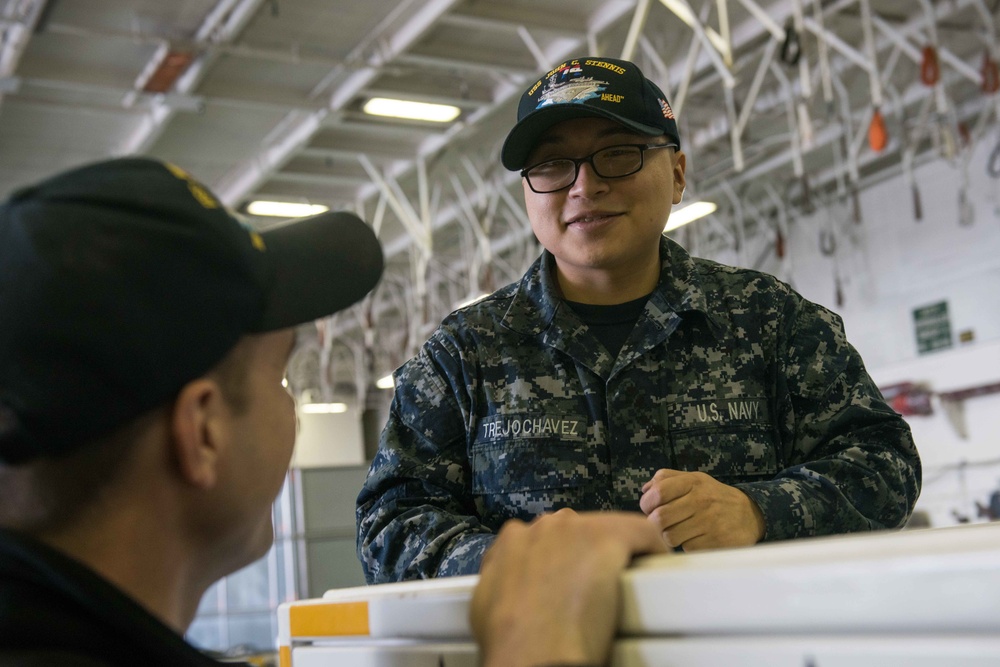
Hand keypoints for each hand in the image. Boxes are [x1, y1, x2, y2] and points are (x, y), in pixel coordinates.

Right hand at [470, 509, 667, 666]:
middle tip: (594, 586)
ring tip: (623, 580)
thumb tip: (512, 591)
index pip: (545, 539)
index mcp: (512, 540)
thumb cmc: (509, 639)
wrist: (531, 652)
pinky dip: (651, 546)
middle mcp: (543, 527)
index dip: (561, 559)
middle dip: (585, 554)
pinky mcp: (607, 538)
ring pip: (605, 529)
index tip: (571, 578)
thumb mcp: (488, 603)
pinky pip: (640, 532)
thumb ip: (502, 581)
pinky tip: (659, 561)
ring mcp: (574, 530)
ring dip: (613, 551)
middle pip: (575, 531)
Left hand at [639, 468, 764, 550]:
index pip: (658, 493)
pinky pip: (687, 548)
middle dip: (654, 524)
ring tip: (677, 532)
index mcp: (693, 482)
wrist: (750, 514)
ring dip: (669, 537)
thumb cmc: (713, 496)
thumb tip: (645, 490)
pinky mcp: (716, 541)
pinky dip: (686, 545)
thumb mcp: (694, 480)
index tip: (650, 509)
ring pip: (670, 537)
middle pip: (660, 518)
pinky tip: (694, 538)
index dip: (647, 504)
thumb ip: (667, 479)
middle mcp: (701, 500)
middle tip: (661, 525)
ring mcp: (710, 522)